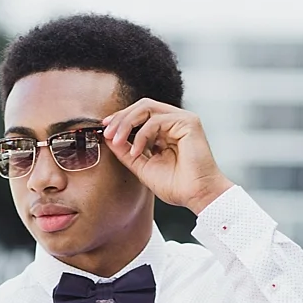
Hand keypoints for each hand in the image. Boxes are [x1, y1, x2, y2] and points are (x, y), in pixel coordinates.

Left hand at [102, 99, 233, 213]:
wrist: (197, 196)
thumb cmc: (176, 186)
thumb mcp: (142, 166)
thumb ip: (126, 151)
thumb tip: (108, 138)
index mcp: (166, 130)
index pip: (140, 114)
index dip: (121, 119)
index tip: (105, 130)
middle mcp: (175, 121)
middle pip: (142, 106)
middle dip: (121, 118)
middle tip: (107, 133)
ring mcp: (182, 119)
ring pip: (147, 108)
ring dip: (127, 123)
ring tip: (117, 141)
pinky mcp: (188, 122)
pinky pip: (156, 121)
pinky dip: (141, 135)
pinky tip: (137, 152)